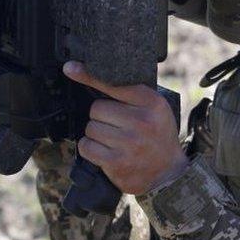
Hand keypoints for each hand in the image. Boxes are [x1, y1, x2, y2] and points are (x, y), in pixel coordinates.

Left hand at [64, 61, 188, 194]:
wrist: (169, 171)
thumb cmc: (157, 134)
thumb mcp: (154, 108)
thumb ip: (129, 92)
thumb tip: (87, 73)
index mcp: (151, 102)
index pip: (113, 85)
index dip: (89, 76)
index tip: (70, 68)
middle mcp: (141, 121)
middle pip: (96, 108)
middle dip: (101, 117)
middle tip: (116, 125)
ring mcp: (128, 143)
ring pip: (90, 128)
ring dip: (96, 134)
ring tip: (114, 140)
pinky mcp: (116, 162)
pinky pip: (86, 147)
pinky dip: (90, 149)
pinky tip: (105, 151)